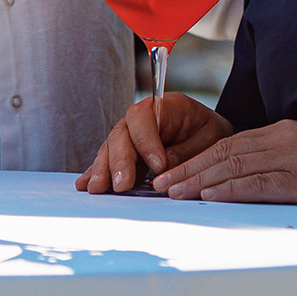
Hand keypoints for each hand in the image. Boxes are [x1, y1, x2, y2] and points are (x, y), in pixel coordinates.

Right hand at [76, 93, 232, 193]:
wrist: (211, 136)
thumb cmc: (211, 134)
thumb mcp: (209, 140)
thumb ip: (186, 152)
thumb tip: (162, 169)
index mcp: (165, 107)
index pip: (145, 117)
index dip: (147, 141)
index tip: (158, 166)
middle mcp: (142, 118)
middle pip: (122, 134)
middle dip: (120, 160)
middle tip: (121, 185)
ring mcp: (130, 135)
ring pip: (111, 148)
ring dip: (103, 168)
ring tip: (97, 189)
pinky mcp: (125, 152)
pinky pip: (108, 160)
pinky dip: (96, 172)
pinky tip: (85, 184)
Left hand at [154, 120, 296, 208]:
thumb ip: (285, 162)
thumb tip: (252, 180)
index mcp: (286, 132)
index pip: (230, 144)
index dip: (196, 159)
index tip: (171, 173)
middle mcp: (286, 139)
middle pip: (224, 153)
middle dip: (187, 170)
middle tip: (158, 186)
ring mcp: (296, 158)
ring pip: (235, 167)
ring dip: (199, 182)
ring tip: (171, 194)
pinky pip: (261, 184)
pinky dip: (230, 190)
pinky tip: (209, 198)